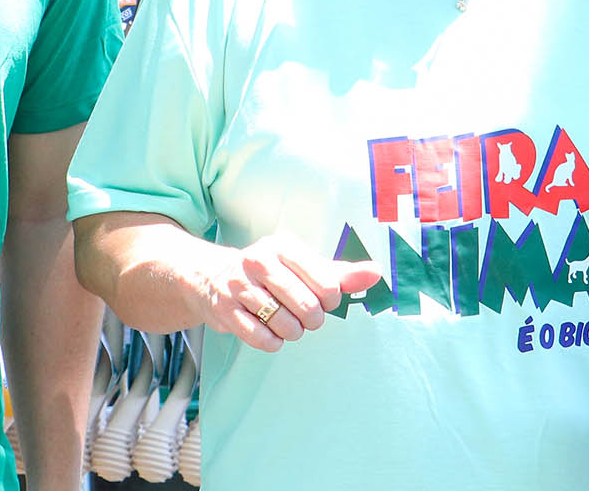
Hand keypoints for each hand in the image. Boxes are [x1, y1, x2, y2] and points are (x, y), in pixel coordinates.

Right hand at [197, 233, 381, 351]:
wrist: (212, 277)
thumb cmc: (270, 273)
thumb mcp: (304, 266)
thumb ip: (340, 273)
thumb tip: (376, 272)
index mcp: (284, 246)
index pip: (327, 284)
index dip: (332, 300)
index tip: (325, 300)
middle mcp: (259, 261)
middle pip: (307, 307)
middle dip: (312, 320)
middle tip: (306, 316)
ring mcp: (239, 286)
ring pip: (285, 325)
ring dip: (292, 332)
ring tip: (287, 322)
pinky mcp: (225, 310)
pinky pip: (262, 338)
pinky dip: (273, 342)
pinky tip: (271, 332)